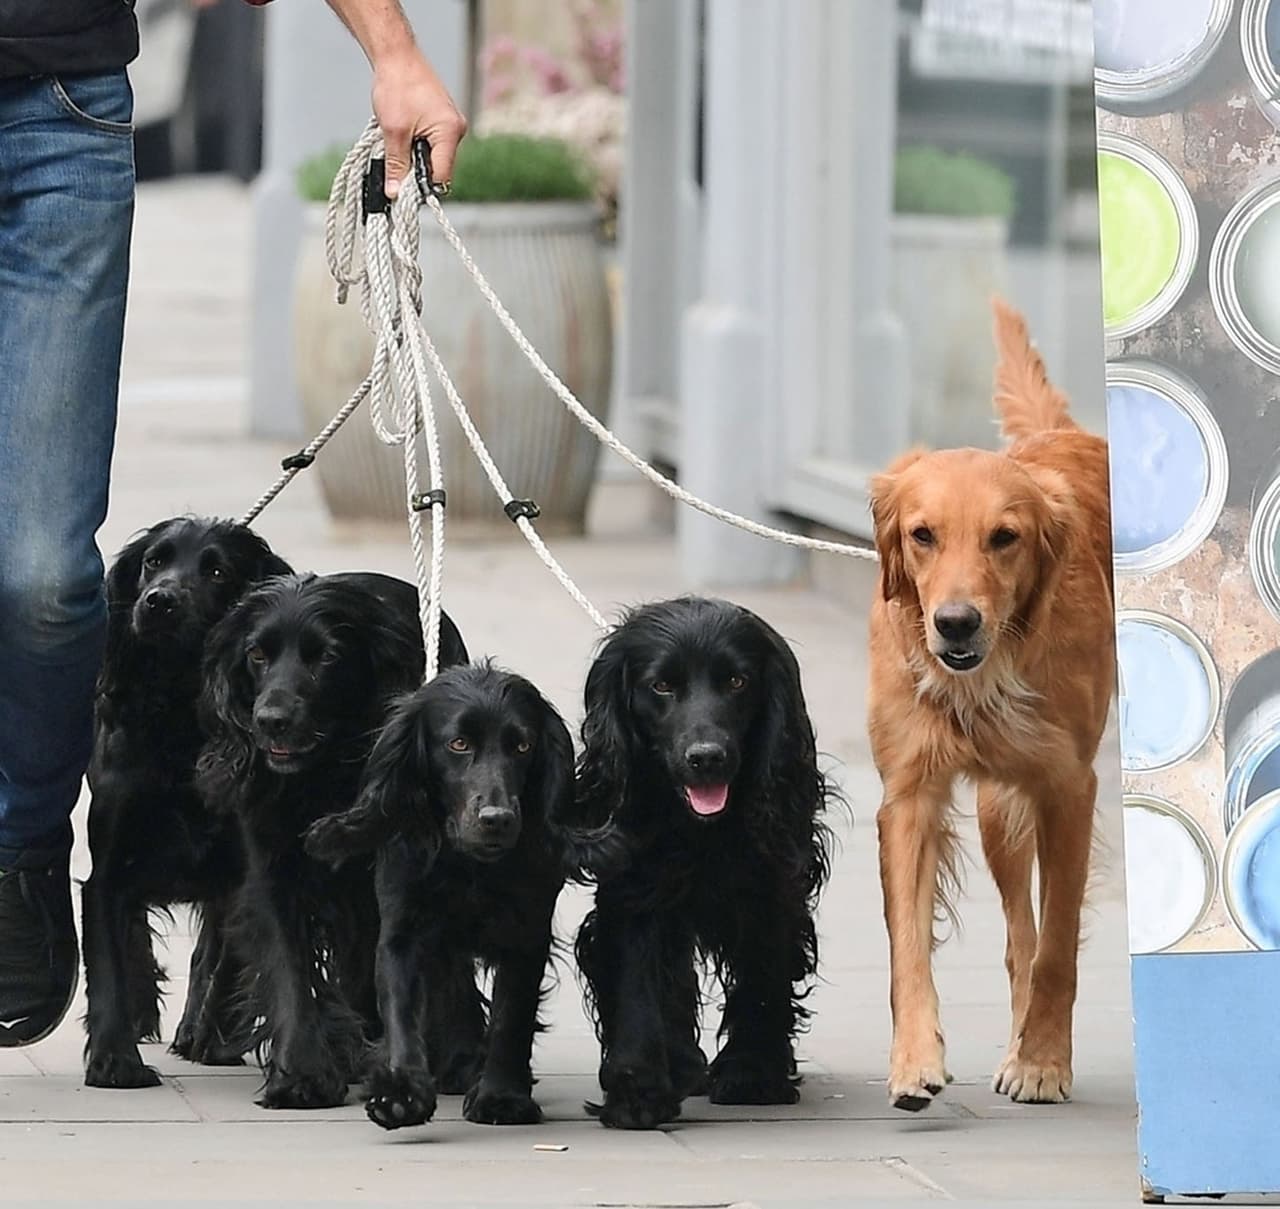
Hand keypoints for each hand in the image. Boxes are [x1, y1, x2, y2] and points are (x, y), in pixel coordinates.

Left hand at [371, 50, 466, 198]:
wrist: (397, 56)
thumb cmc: (398, 85)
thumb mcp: (393, 132)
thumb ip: (397, 165)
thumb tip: (396, 192)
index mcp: (450, 132)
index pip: (441, 175)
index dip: (422, 186)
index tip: (403, 191)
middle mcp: (456, 130)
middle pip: (439, 168)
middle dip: (417, 171)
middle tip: (395, 167)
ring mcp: (450, 125)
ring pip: (434, 157)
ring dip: (414, 157)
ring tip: (397, 143)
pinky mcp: (442, 121)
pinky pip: (432, 144)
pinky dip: (416, 146)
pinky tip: (403, 136)